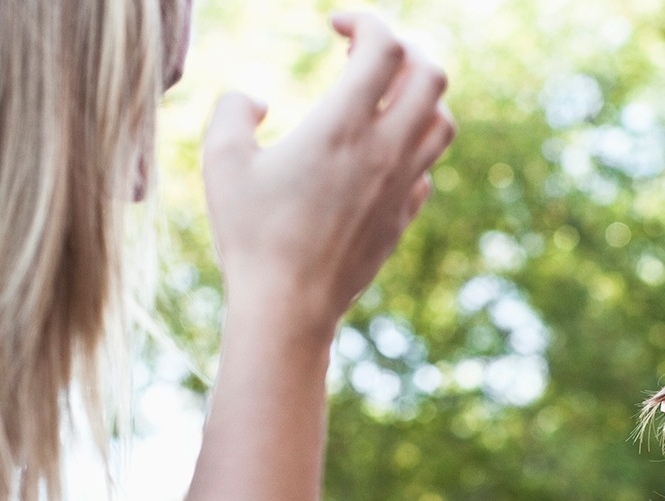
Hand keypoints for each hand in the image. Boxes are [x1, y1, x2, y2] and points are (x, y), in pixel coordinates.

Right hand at [201, 10, 454, 333]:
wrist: (288, 308)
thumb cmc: (250, 235)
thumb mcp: (222, 162)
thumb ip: (232, 111)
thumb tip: (254, 98)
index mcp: (343, 127)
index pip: (384, 46)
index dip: (365, 20)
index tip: (336, 24)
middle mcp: (385, 151)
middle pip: (431, 73)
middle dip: (404, 49)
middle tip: (366, 55)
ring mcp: (401, 186)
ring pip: (442, 120)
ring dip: (418, 96)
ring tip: (380, 99)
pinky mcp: (403, 217)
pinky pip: (428, 168)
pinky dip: (413, 147)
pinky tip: (378, 154)